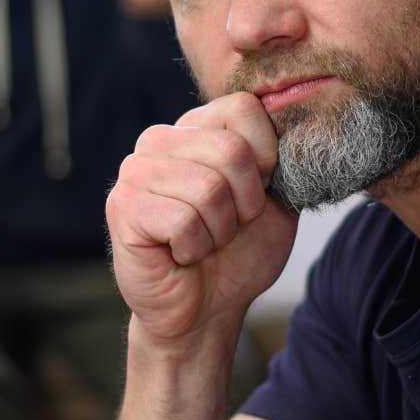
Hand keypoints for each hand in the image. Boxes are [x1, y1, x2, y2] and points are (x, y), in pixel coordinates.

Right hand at [107, 93, 298, 345]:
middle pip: (231, 149)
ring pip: (209, 188)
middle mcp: (160, 139)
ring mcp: (135, 170)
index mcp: (197, 127)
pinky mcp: (122, 206)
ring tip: (202, 241)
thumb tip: (297, 125)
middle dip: (245, 205)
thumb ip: (283, 159)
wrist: (206, 311)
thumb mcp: (276, 200)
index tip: (253, 197)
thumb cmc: (239, 255)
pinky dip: (195, 248)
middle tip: (225, 228)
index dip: (265, 161)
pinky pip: (183, 220)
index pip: (244, 108)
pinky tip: (179, 254)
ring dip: (219, 231)